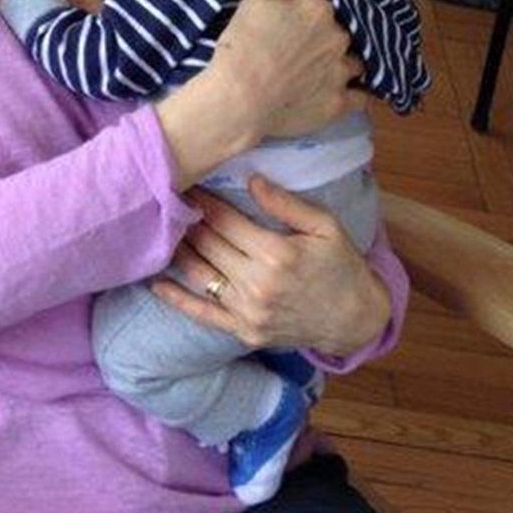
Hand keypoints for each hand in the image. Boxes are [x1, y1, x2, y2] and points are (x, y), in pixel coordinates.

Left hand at [152, 176, 390, 356]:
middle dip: (187, 219)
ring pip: (200, 273)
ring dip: (179, 249)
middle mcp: (257, 284)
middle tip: (169, 199)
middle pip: (208, 244)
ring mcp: (248, 312)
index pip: (225, 220)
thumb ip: (286, 204)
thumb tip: (251, 180)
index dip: (203, 200)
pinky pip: (203, 314)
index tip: (187, 183)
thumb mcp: (325, 226)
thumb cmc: (342, 266)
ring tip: (162, 228)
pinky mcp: (243, 332)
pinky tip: (156, 283)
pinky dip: (178, 299)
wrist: (355, 320)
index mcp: (277, 254)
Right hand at [207, 0, 366, 143]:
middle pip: (342, 32)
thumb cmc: (242, 49)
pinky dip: (361, 96)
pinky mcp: (340, 103)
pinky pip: (364, 99)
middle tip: (305, 49)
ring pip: (356, 63)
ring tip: (324, 73)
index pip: (324, 3)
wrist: (240, 102)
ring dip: (343, 65)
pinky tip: (356, 95)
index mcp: (318, 10)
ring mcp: (342, 71)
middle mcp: (338, 37)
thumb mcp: (253, 4)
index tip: (298, 21)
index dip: (310, 12)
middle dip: (328, 38)